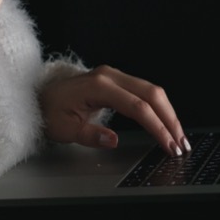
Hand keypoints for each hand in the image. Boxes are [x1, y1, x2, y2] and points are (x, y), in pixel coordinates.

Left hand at [39, 65, 189, 156]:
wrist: (38, 96)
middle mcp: (109, 75)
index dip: (157, 126)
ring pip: (151, 90)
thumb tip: (113, 140)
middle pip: (151, 93)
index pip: (137, 106)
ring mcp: (113, 75)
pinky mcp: (116, 80)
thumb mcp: (64, 130)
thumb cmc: (49, 112)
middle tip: (181, 143)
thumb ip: (90, 135)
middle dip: (170, 119)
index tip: (168, 144)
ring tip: (178, 136)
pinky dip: (158, 107)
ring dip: (167, 113)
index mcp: (98, 86)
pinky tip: (165, 122)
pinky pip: (143, 90)